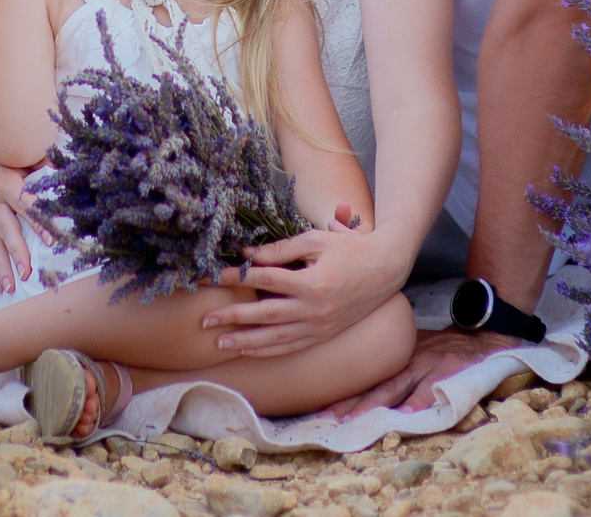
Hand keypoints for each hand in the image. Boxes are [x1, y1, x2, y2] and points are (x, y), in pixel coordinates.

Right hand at [0, 116, 49, 291]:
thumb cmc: (7, 148)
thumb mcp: (26, 150)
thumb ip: (45, 163)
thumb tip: (68, 173)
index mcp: (7, 182)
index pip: (26, 205)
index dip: (39, 223)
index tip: (52, 240)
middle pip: (7, 230)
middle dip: (17, 252)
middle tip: (28, 273)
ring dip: (1, 267)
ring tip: (9, 288)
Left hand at [201, 208, 410, 357]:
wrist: (386, 269)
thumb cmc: (349, 248)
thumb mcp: (316, 240)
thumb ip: (281, 250)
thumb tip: (248, 255)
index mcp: (312, 282)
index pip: (265, 279)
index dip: (237, 277)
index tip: (213, 276)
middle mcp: (314, 309)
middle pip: (265, 314)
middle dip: (233, 317)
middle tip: (205, 320)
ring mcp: (319, 326)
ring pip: (275, 338)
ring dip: (245, 341)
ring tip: (220, 343)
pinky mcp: (323, 334)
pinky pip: (291, 346)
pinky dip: (268, 350)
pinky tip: (248, 350)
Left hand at [318, 327, 520, 418]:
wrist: (479, 336)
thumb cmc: (442, 347)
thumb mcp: (413, 349)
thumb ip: (392, 361)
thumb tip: (360, 375)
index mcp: (396, 360)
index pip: (366, 378)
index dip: (344, 394)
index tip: (321, 410)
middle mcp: (407, 361)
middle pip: (374, 385)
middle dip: (350, 404)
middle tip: (329, 419)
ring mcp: (426, 364)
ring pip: (396, 387)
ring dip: (374, 406)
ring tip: (357, 421)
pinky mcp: (447, 368)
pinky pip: (431, 387)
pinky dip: (419, 401)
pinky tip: (407, 416)